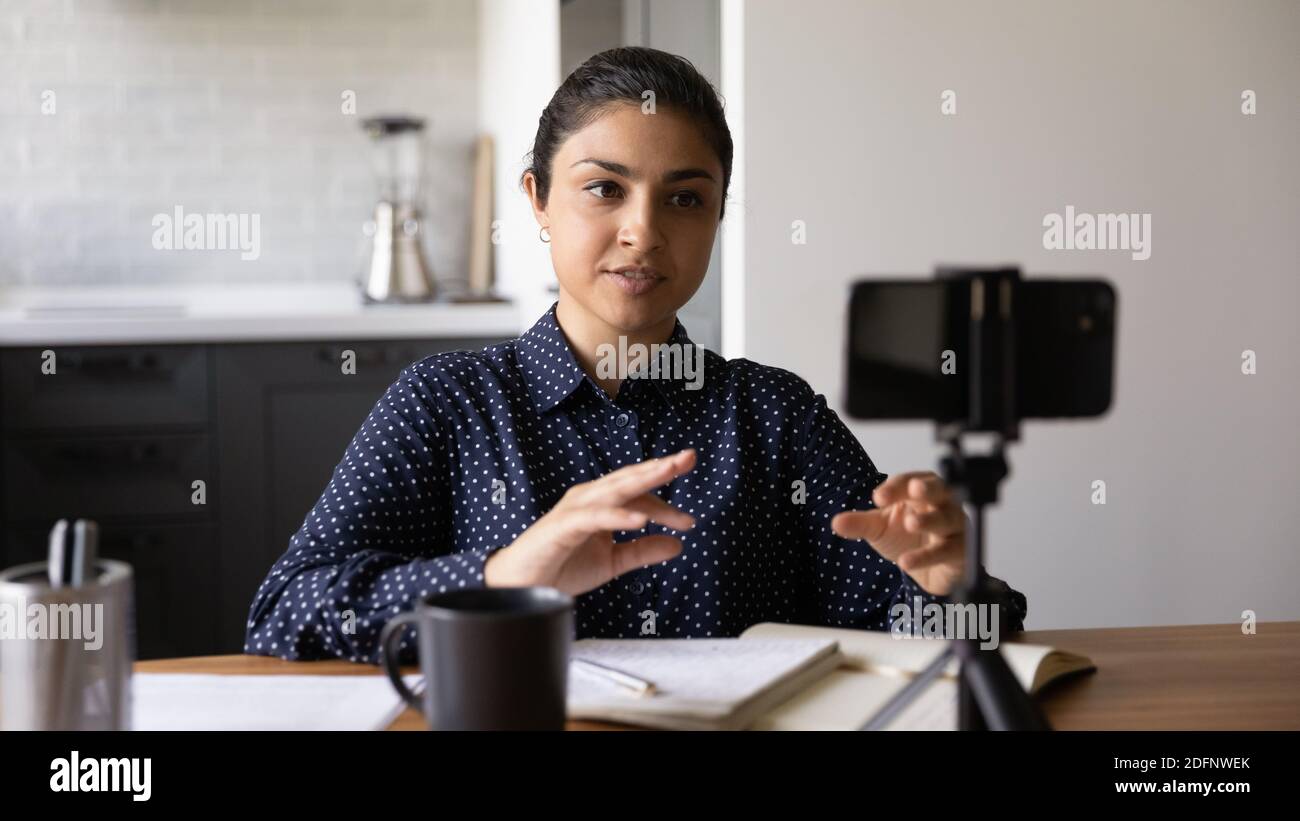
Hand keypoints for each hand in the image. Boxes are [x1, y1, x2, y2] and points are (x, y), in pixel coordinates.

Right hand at [484, 449, 696, 595]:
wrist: (521, 587)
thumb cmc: (562, 567)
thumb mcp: (612, 561)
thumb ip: (642, 551)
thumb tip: (678, 545)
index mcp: (601, 505)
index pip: (640, 498)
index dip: (667, 507)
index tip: (690, 522)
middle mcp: (589, 499)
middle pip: (630, 479)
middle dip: (660, 467)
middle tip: (688, 457)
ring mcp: (576, 509)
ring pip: (615, 488)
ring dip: (643, 478)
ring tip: (669, 470)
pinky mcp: (563, 525)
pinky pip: (594, 517)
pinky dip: (617, 516)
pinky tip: (639, 520)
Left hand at [830, 471, 965, 596]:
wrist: (928, 572)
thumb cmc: (907, 538)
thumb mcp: (880, 530)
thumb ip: (860, 524)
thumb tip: (835, 522)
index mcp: (921, 492)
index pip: (911, 481)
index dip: (896, 487)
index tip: (878, 498)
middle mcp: (942, 505)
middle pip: (941, 489)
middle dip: (928, 488)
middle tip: (914, 490)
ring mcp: (955, 527)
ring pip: (948, 518)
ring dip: (930, 520)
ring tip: (911, 523)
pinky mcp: (961, 551)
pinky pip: (948, 551)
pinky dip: (927, 556)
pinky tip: (907, 562)